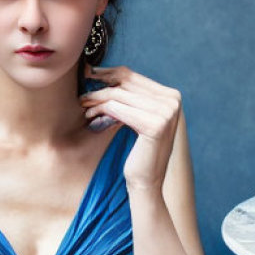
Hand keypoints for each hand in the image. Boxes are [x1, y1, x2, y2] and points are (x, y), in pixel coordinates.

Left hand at [79, 64, 181, 190]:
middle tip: (82, 92)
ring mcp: (166, 113)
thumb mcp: (138, 117)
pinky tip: (91, 116)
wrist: (146, 182)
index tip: (89, 75)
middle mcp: (173, 101)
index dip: (108, 74)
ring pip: (119, 95)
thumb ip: (130, 96)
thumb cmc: (139, 150)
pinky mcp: (155, 125)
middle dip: (100, 85)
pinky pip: (118, 109)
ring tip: (85, 106)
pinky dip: (101, 110)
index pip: (133, 76)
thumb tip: (102, 72)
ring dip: (97, 99)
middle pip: (125, 82)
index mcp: (171, 96)